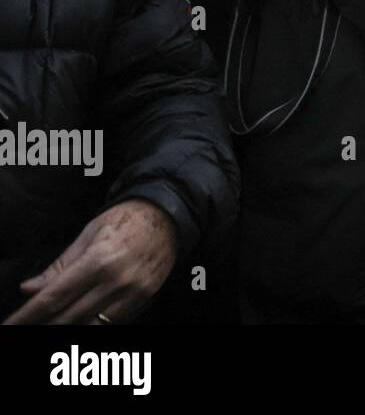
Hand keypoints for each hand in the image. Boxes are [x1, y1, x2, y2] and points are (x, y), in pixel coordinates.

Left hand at [4, 200, 177, 324]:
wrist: (169, 214)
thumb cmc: (125, 219)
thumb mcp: (88, 234)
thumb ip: (60, 266)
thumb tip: (30, 289)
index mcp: (98, 260)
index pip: (54, 297)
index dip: (27, 315)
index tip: (10, 325)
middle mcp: (117, 280)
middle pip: (69, 316)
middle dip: (43, 325)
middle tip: (25, 328)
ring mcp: (133, 291)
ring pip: (91, 324)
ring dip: (67, 326)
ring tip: (52, 324)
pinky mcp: (145, 296)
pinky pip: (113, 321)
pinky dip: (93, 323)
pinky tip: (81, 320)